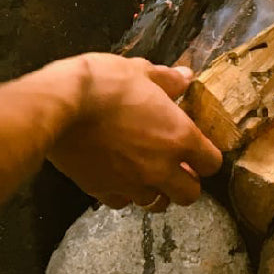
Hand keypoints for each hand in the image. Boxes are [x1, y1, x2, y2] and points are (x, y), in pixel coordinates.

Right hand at [47, 54, 221, 210]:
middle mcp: (160, 167)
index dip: (206, 156)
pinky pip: (123, 202)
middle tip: (174, 164)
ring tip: (146, 172)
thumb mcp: (140, 70)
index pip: (212, 162)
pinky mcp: (103, 190)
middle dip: (186, 181)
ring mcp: (132, 183)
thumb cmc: (104, 83)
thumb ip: (167, 79)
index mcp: (178, 136)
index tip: (195, 147)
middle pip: (190, 194)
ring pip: (157, 203)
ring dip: (157, 190)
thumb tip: (185, 77)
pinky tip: (118, 174)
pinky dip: (124, 192)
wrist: (61, 105)